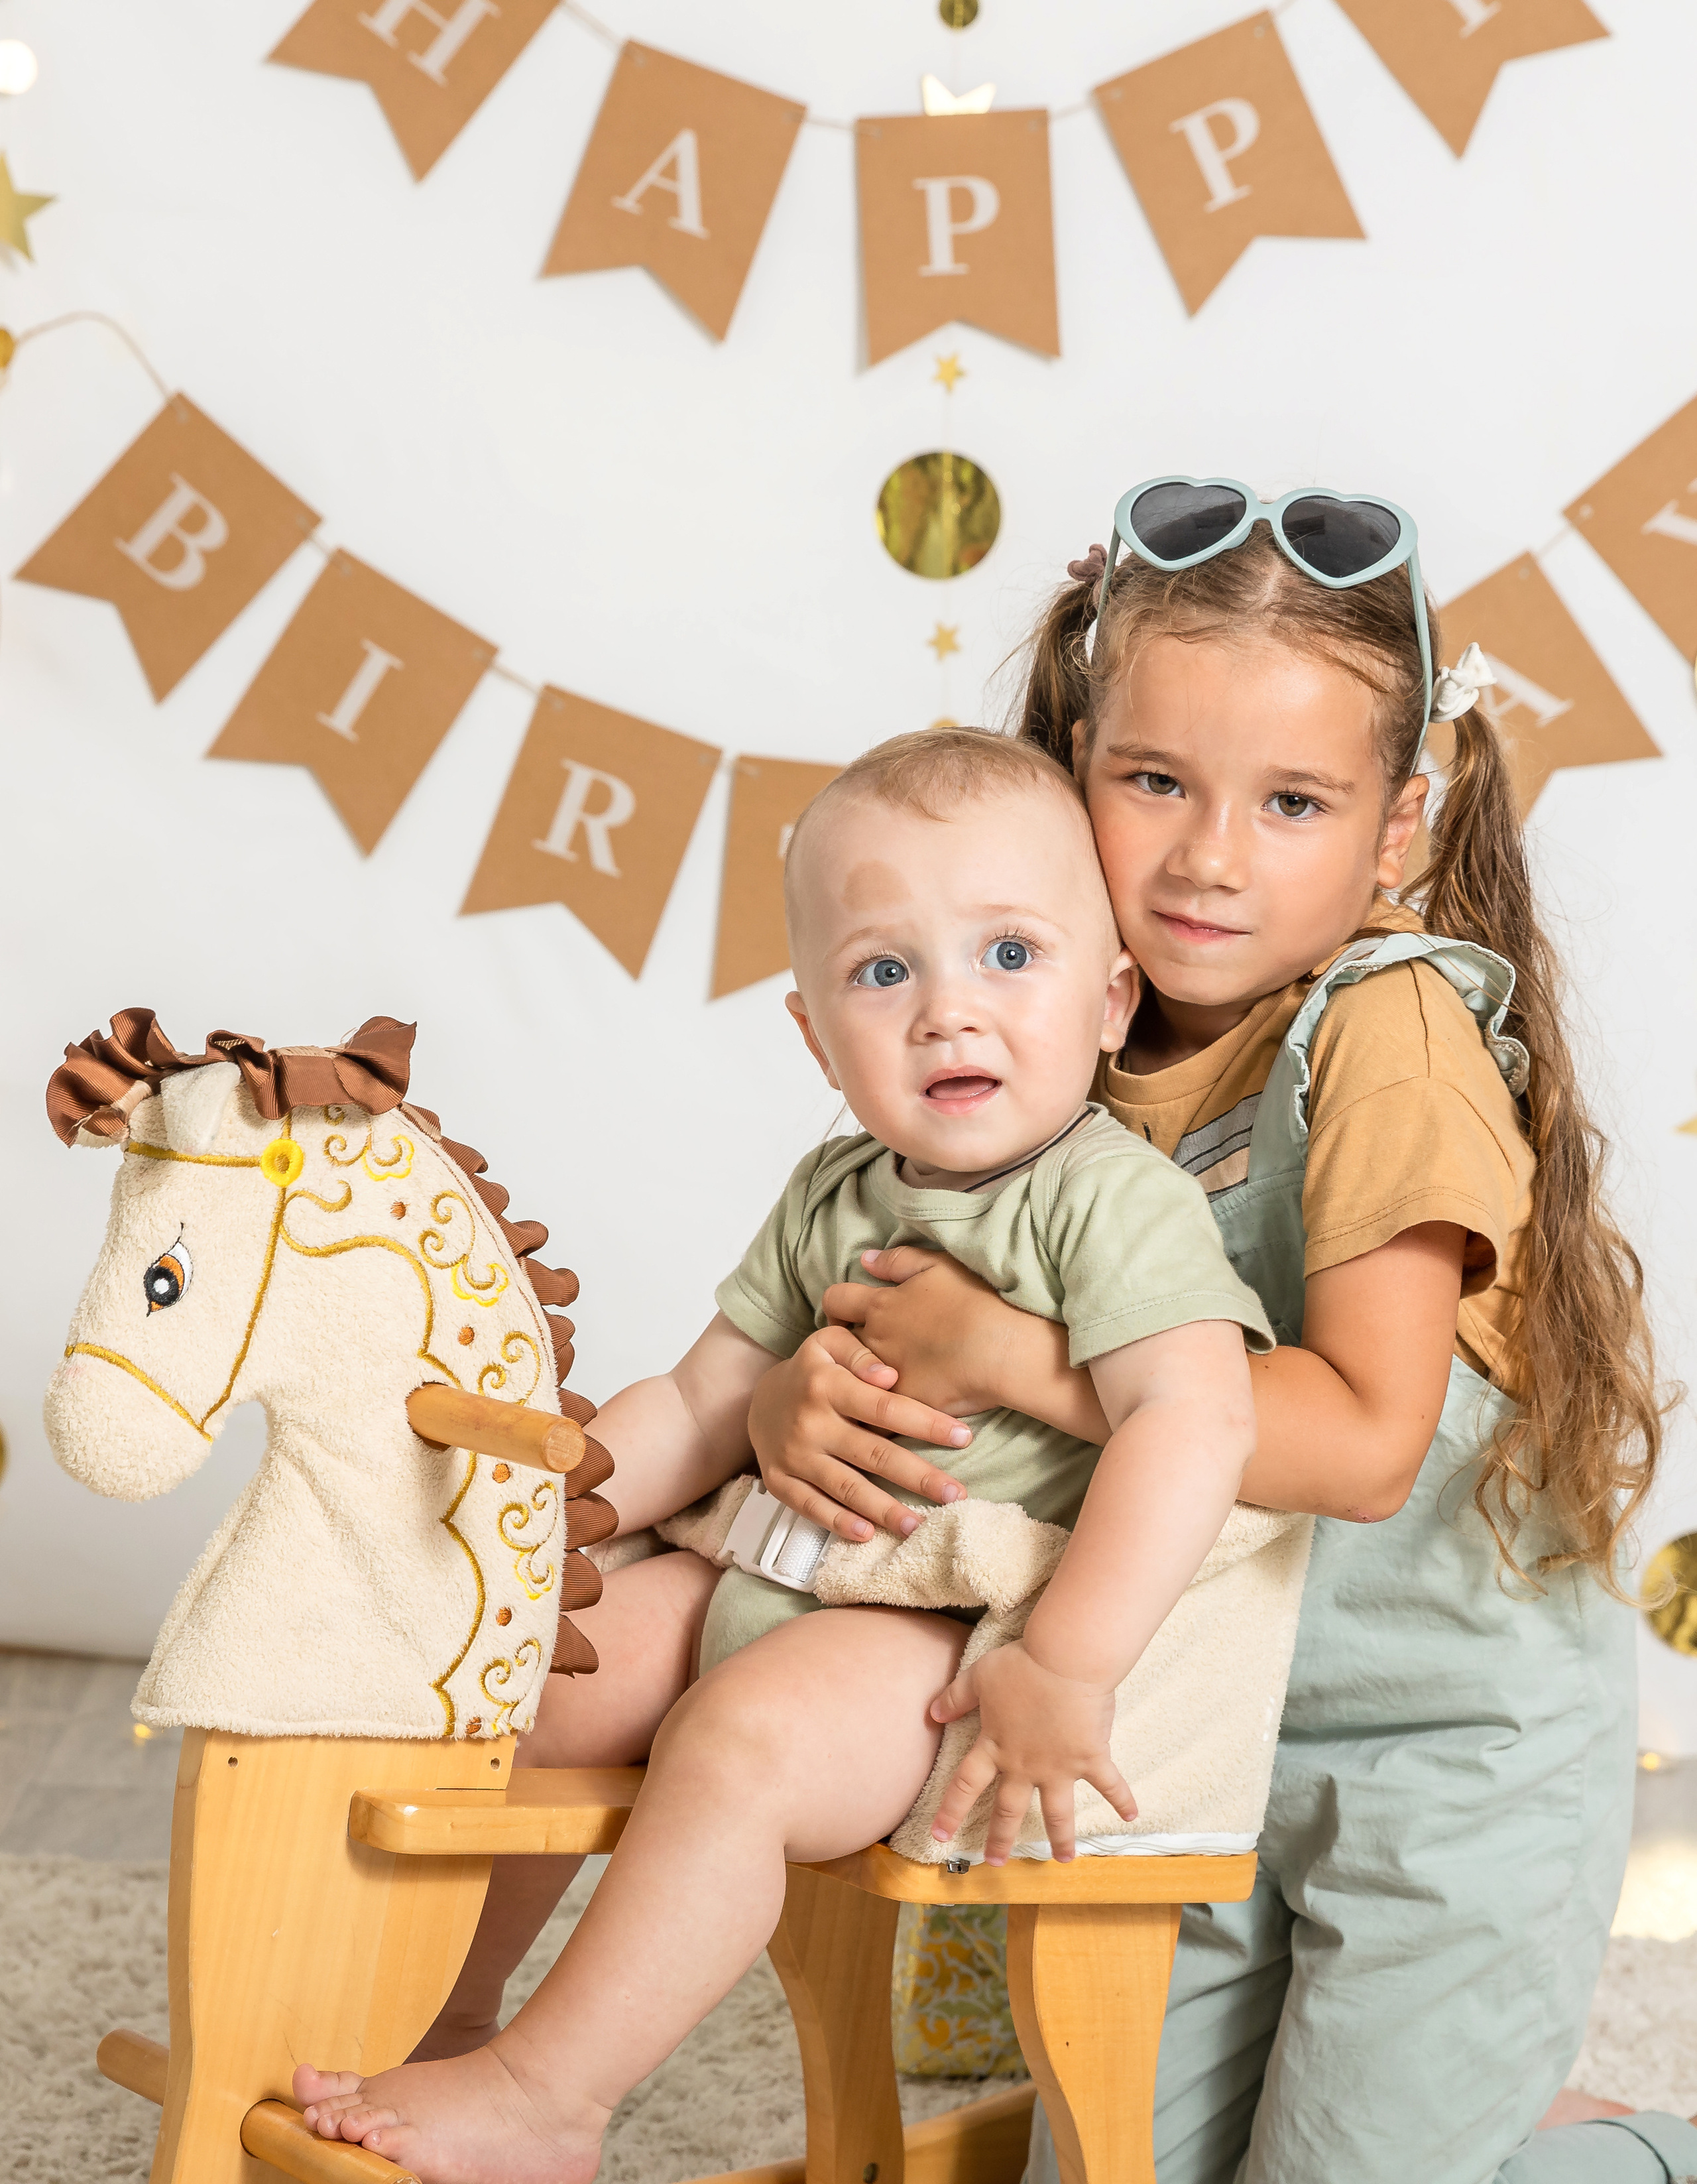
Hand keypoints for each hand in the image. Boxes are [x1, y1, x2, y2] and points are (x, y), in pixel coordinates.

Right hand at [747, 1326, 970, 1542]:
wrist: (758, 1400)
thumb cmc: (813, 1372)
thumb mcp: (831, 1344)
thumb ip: (862, 1354)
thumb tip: (891, 1376)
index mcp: (827, 1385)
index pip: (885, 1407)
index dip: (926, 1424)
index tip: (964, 1438)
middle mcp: (810, 1423)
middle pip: (872, 1453)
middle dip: (918, 1476)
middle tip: (956, 1495)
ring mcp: (794, 1456)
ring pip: (845, 1487)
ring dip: (884, 1509)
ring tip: (919, 1525)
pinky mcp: (779, 1481)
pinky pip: (810, 1506)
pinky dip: (837, 1522)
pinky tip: (867, 1534)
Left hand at [820, 1247, 1026, 1416]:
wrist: (1005, 1349)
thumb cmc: (977, 1302)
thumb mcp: (938, 1265)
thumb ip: (897, 1261)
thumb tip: (865, 1260)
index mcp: (880, 1304)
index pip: (836, 1300)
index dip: (837, 1307)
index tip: (847, 1316)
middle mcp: (875, 1340)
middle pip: (840, 1345)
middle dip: (847, 1349)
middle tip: (864, 1353)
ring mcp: (886, 1377)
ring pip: (854, 1383)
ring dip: (861, 1383)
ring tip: (876, 1386)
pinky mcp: (903, 1407)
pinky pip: (877, 1417)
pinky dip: (880, 1416)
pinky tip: (893, 1415)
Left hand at [928, 1642, 1134, 1863]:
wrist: (1065, 1659)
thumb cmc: (1021, 1665)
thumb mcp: (979, 1677)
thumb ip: (955, 1697)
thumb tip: (931, 1713)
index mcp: (995, 1746)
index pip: (966, 1785)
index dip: (951, 1811)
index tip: (939, 1835)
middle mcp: (1025, 1765)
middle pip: (1009, 1809)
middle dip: (1001, 1838)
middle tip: (995, 1862)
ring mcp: (1059, 1766)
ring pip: (1057, 1812)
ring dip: (1060, 1838)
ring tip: (1062, 1860)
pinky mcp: (1090, 1757)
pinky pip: (1109, 1784)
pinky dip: (1122, 1800)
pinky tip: (1132, 1816)